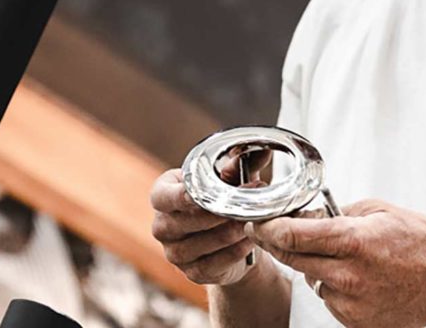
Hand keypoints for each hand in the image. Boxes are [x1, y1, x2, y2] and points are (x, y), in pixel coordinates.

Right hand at [149, 167, 257, 285]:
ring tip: (254, 221)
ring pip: (204, 242)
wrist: (231, 240)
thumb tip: (263, 151)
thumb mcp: (228, 180)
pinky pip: (216, 263)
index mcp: (163, 195)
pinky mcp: (192, 273)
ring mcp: (174, 253)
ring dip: (232, 231)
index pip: (162, 197)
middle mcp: (162, 226)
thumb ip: (239, 166)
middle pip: (187, 221)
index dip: (181, 196)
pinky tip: (250, 240)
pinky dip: (236, 251)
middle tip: (248, 203)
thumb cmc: (222, 200)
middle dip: (221, 211)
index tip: (206, 192)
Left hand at [247, 199, 425, 327]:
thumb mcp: (378, 210)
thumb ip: (337, 212)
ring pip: (312, 280)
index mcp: (353, 241)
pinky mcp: (357, 324)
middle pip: (293, 260)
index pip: (292, 236)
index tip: (258, 222)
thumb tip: (306, 217)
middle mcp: (349, 276)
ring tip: (349, 256)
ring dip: (316, 266)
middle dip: (280, 243)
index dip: (268, 228)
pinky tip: (361, 277)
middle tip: (275, 231)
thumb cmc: (422, 239)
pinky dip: (336, 286)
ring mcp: (352, 305)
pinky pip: (331, 300)